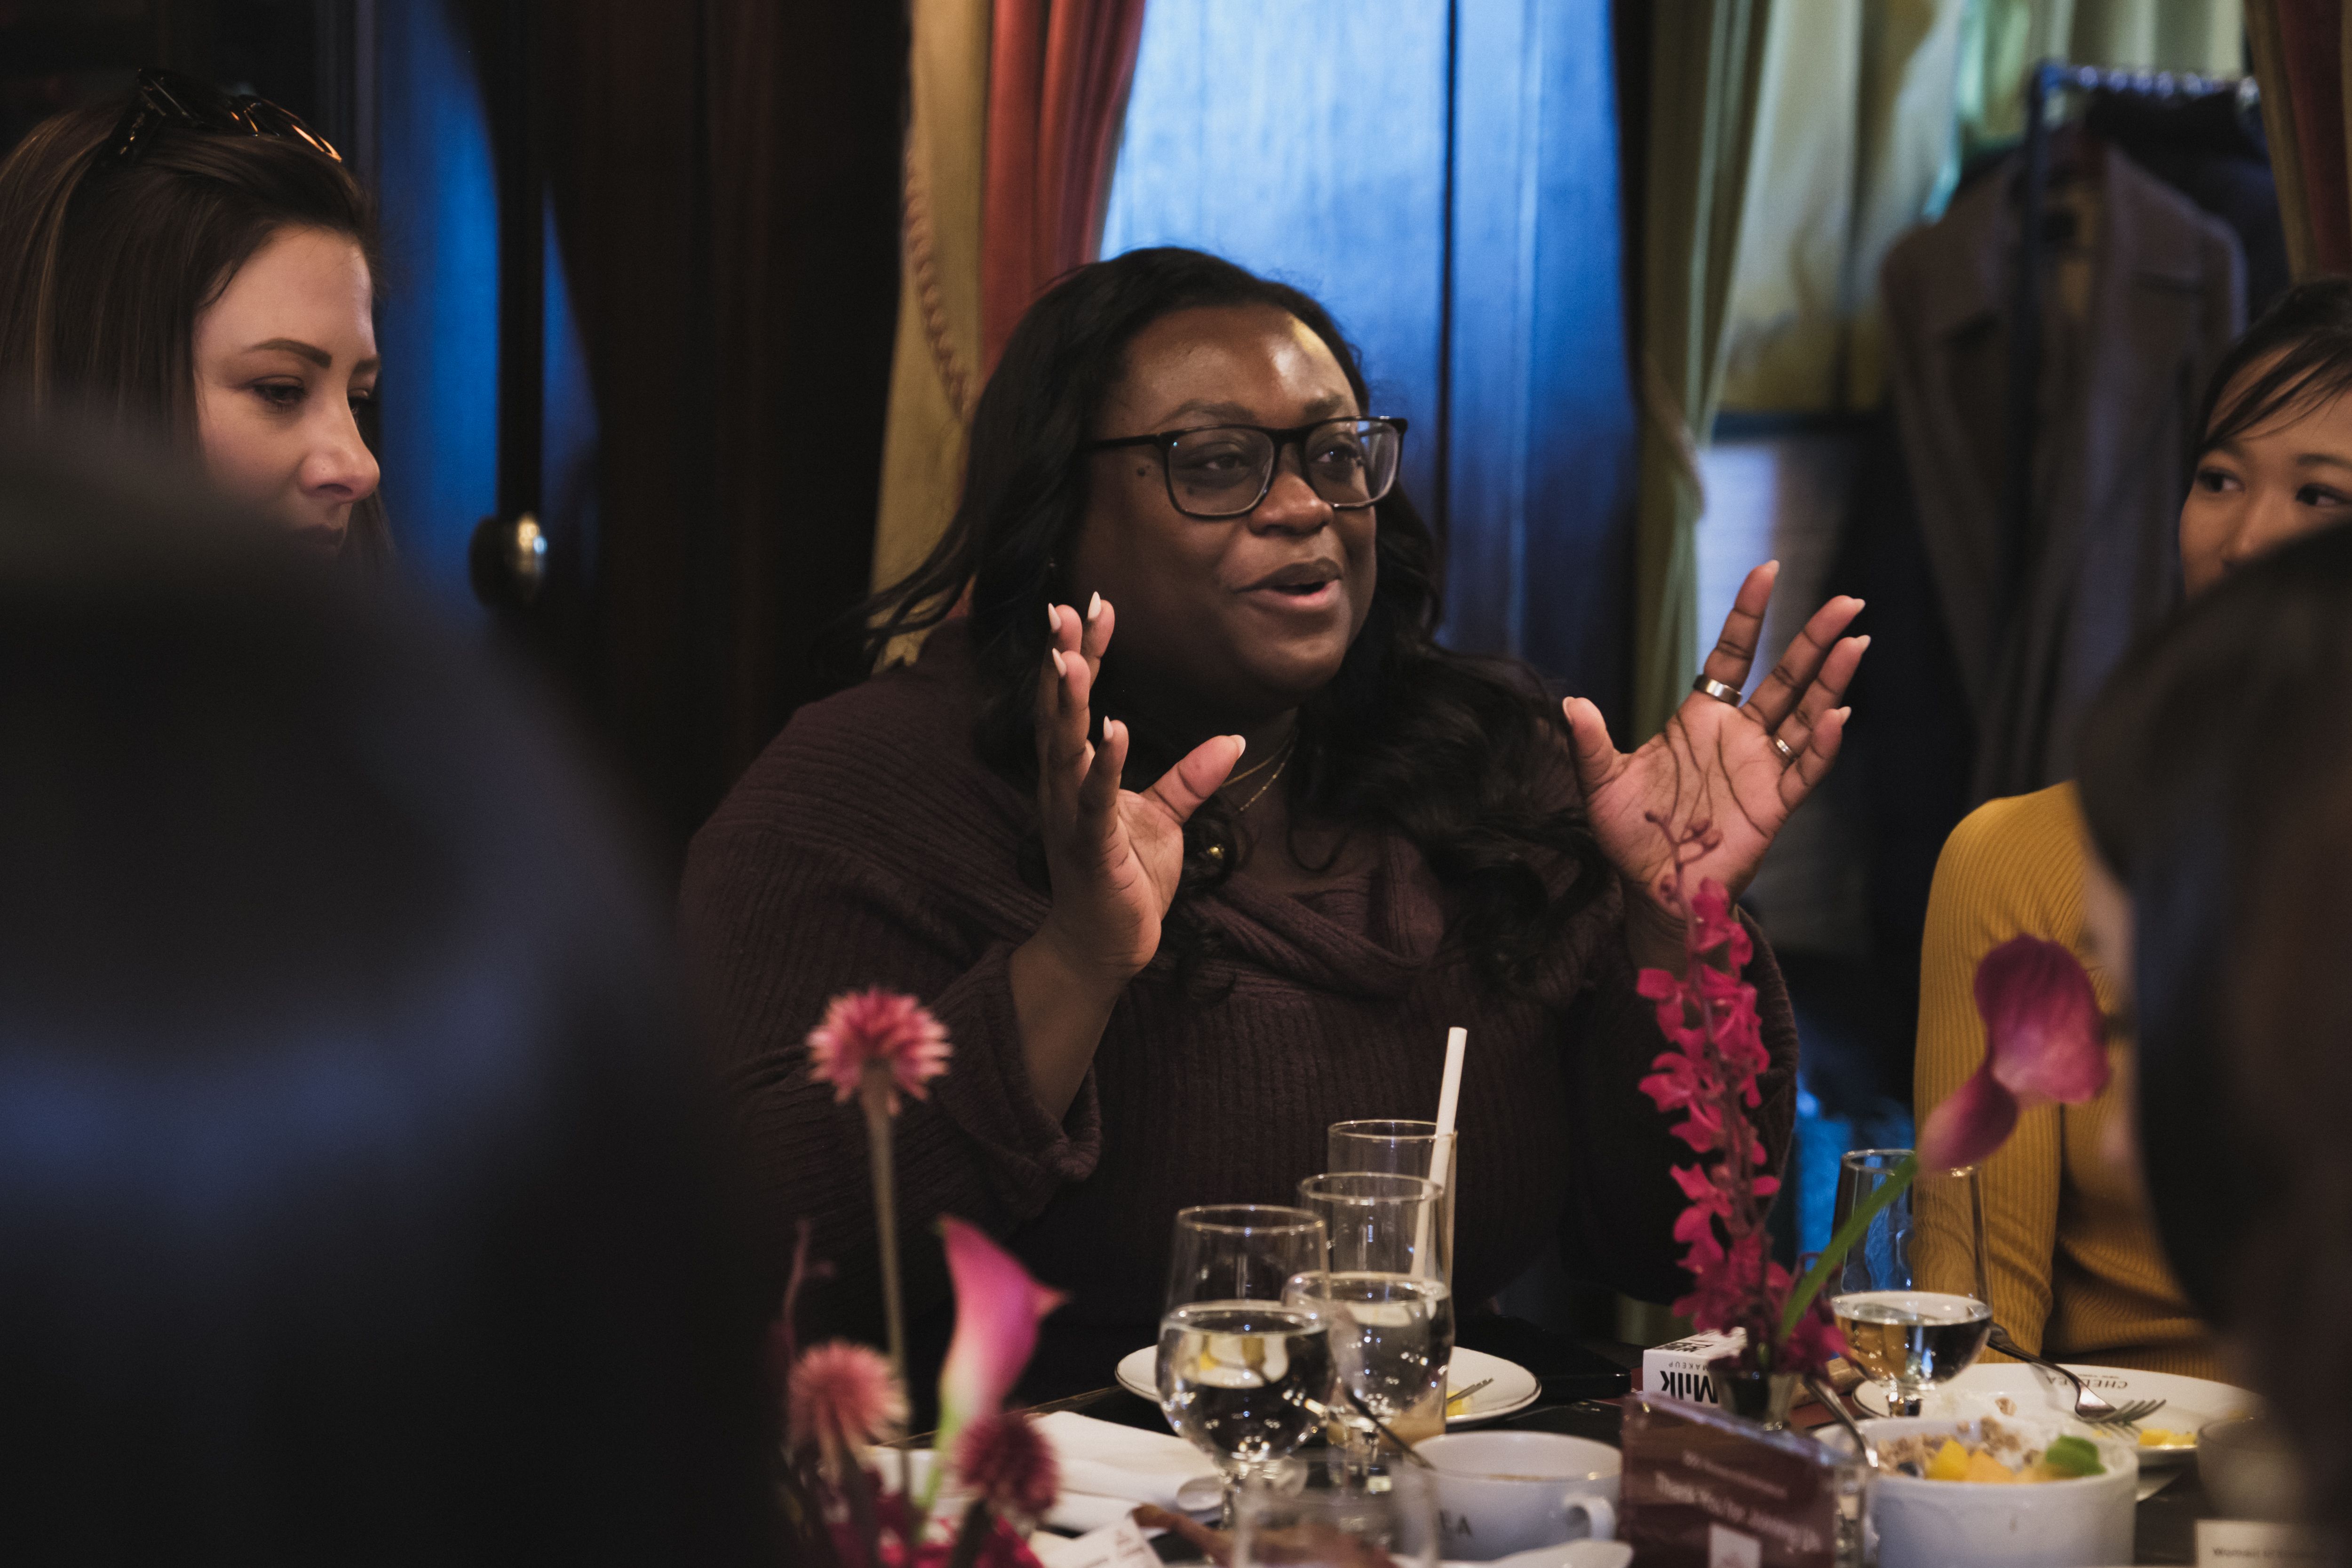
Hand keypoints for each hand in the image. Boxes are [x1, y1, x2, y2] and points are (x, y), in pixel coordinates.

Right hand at [1029, 595, 1243, 992]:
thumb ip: (1189, 777)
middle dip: (1060, 661)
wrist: (1103, 948)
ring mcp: (1071, 818)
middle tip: (1062, 608)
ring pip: (1065, 750)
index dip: (1082, 654)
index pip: (1076, 704)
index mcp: (1075, 775)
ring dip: (1068, 704)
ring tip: (1071, 658)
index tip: (1093, 604)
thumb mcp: (1164, 820)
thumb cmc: (1126, 881)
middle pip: (1058, 714)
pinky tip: (1114, 730)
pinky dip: (1105, 765)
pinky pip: (1096, 801)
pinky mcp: (1091, 849)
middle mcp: (1063, 788)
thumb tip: (1231, 739)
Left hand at [1560, 562, 1866, 941]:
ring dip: (1831, 680)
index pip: (1732, 654)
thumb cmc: (1631, 834)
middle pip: (1785, 677)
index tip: (1768, 570)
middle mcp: (1738, 736)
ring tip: (1856, 640)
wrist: (1652, 888)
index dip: (1749, 614)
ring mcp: (1760, 768)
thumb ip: (1590, 743)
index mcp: (1700, 719)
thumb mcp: (1601, 783)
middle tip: (1848, 601)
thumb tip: (1570, 704)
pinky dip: (1821, 744)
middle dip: (1815, 639)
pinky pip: (1803, 770)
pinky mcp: (1773, 806)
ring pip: (1805, 714)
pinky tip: (1837, 715)